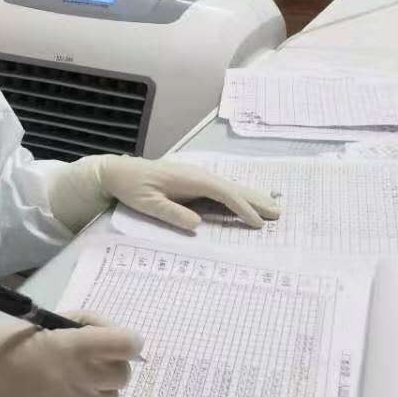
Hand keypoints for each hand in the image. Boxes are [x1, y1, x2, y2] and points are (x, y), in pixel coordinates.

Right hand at [0, 314, 141, 396]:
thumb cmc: (5, 347)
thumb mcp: (43, 323)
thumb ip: (80, 329)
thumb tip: (107, 336)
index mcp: (75, 349)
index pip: (128, 344)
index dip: (125, 339)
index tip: (113, 339)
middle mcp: (82, 381)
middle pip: (124, 374)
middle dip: (112, 363)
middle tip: (88, 359)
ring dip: (98, 387)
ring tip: (70, 380)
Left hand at [48, 153, 280, 233]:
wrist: (118, 172)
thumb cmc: (131, 187)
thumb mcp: (146, 203)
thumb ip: (170, 213)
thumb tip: (197, 224)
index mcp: (189, 178)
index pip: (222, 192)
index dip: (241, 207)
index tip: (256, 222)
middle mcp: (197, 175)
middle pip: (233, 187)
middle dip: (256, 200)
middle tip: (279, 214)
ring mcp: (197, 177)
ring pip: (230, 188)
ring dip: (252, 198)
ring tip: (273, 208)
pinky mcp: (194, 183)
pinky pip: (221, 191)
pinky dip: (238, 198)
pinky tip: (248, 204)